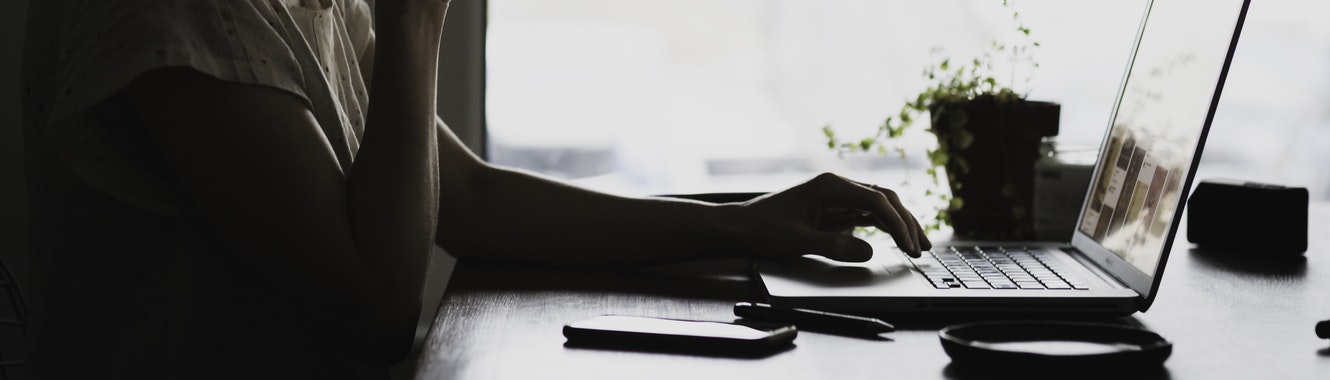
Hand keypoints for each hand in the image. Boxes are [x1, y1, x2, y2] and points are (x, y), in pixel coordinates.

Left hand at [736, 173, 930, 261]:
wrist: (741, 226)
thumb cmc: (763, 228)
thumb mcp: (798, 240)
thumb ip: (833, 245)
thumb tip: (869, 251)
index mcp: (830, 186)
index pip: (876, 200)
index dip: (897, 223)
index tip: (908, 244)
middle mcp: (837, 187)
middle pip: (884, 200)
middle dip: (906, 222)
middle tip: (922, 247)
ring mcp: (838, 198)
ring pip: (880, 207)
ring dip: (900, 224)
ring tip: (919, 245)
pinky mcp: (835, 211)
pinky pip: (868, 216)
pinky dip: (885, 228)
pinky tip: (898, 240)